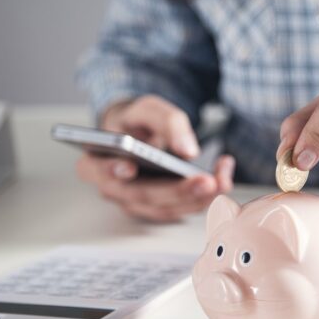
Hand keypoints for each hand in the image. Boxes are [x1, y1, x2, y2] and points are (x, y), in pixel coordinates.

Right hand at [77, 95, 234, 221]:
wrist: (139, 134)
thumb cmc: (136, 122)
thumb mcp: (148, 109)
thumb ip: (166, 122)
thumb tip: (187, 150)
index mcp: (95, 160)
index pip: (98, 170)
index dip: (113, 171)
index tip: (129, 168)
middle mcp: (112, 188)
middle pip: (142, 196)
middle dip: (177, 191)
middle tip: (206, 182)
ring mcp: (134, 203)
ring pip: (165, 208)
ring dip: (198, 199)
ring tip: (222, 180)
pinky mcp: (157, 208)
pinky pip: (180, 209)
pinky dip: (204, 198)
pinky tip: (223, 179)